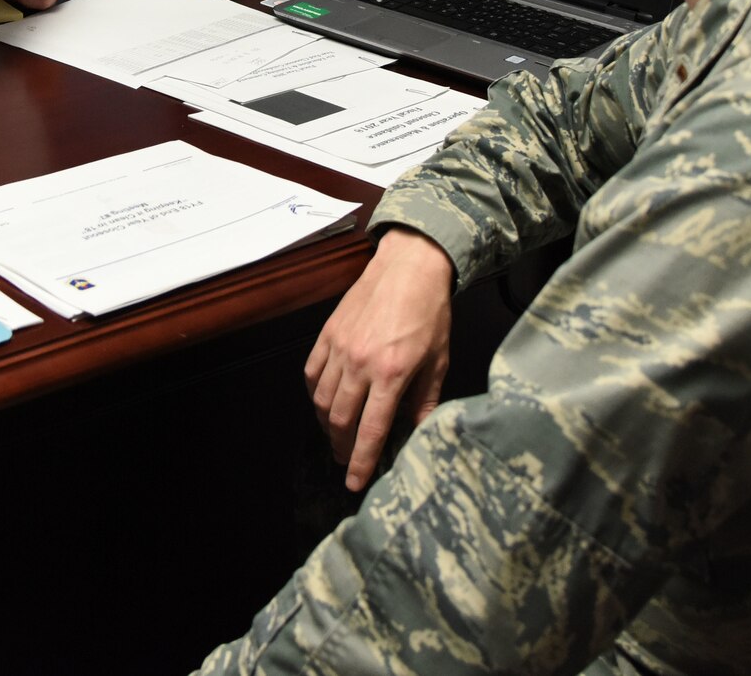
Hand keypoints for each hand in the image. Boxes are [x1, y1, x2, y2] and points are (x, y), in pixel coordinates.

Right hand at [306, 226, 454, 490]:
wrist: (409, 266)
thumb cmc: (429, 312)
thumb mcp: (439, 360)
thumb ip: (426, 400)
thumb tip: (420, 432)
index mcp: (392, 373)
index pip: (371, 430)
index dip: (360, 462)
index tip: (354, 483)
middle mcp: (360, 363)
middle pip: (340, 420)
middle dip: (341, 447)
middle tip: (346, 461)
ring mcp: (340, 347)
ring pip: (322, 400)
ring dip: (327, 424)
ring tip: (337, 435)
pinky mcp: (328, 334)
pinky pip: (311, 373)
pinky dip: (315, 393)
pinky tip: (324, 401)